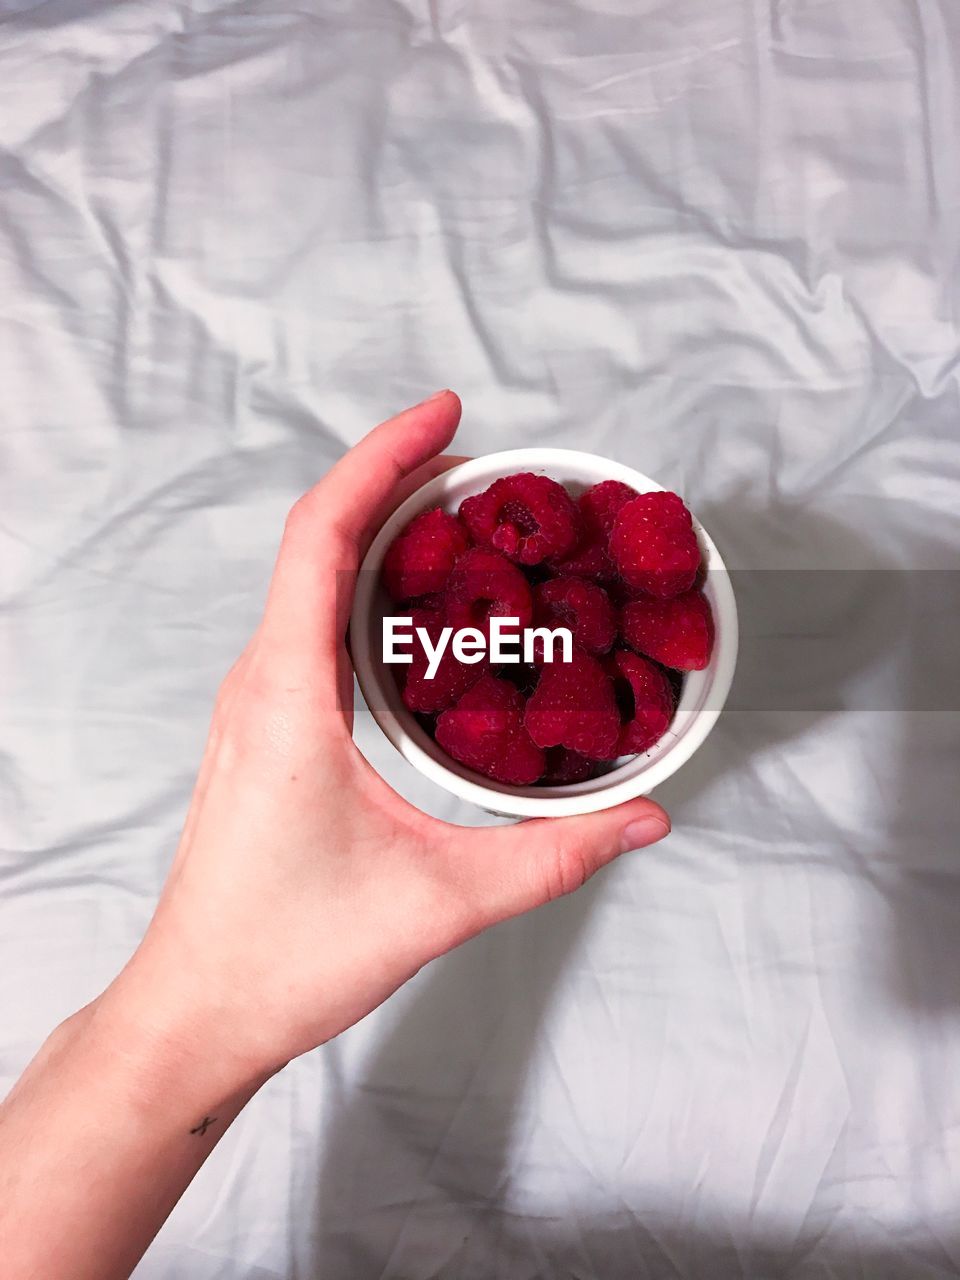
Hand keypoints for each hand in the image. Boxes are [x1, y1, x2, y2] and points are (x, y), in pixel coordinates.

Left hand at [111, 391, 670, 1088]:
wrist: (201, 1009)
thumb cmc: (288, 952)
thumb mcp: (441, 900)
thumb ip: (555, 855)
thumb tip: (645, 816)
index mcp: (287, 692)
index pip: (323, 534)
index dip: (383, 458)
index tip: (446, 414)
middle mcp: (262, 680)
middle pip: (321, 539)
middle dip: (398, 483)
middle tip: (484, 469)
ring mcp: (258, 703)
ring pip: (312, 581)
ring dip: (382, 536)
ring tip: (465, 523)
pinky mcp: (267, 729)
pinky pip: (311, 626)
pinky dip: (365, 588)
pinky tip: (421, 612)